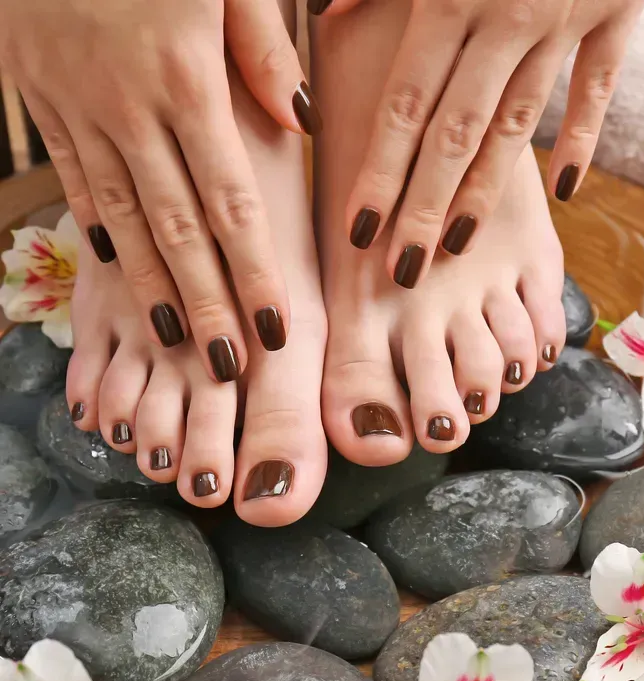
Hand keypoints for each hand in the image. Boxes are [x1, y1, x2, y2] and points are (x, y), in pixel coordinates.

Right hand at [0, 0, 320, 379]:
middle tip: (231, 366)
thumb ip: (264, 48)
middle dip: (208, 303)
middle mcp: (129, 104)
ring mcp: (76, 103)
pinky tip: (120, 272)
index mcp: (185, 76)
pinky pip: (74, 177)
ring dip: (151, 287)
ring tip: (176, 343)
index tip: (275, 327)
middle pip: (178, 228)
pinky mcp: (38, 94)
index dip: (255, 273)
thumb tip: (302, 121)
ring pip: (121, 217)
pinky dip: (98, 230)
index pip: (233, 202)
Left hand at [312, 0, 643, 287]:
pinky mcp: (619, 11)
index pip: (405, 106)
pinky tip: (564, 194)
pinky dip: (583, 140)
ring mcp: (566, 20)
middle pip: (457, 135)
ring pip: (519, 127)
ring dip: (487, 193)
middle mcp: (505, 19)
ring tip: (458, 247)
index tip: (358, 232)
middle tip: (402, 271)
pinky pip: (600, 88)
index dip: (380, 173)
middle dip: (426, 208)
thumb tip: (324, 14)